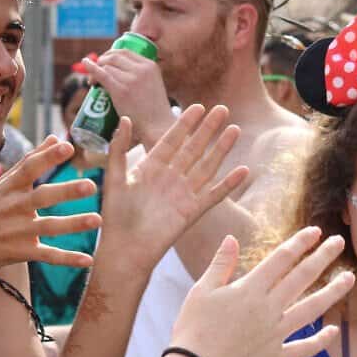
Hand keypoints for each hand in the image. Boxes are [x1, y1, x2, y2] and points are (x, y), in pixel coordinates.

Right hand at [0, 136, 102, 280]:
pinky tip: (88, 260)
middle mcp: (13, 207)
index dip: (48, 158)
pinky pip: (47, 255)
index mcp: (10, 187)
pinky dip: (67, 258)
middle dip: (66, 191)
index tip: (68, 147)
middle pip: (42, 197)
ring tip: (97, 219)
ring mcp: (17, 231)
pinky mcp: (21, 252)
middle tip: (91, 185)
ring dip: (73, 224)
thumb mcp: (5, 185)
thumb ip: (31, 161)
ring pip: (48, 226)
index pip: (29, 168)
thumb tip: (55, 137)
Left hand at [83, 49, 173, 147]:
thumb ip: (142, 78)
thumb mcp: (153, 86)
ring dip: (96, 70)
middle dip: (102, 61)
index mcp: (150, 66)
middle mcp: (141, 69)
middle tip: (97, 72)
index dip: (111, 54)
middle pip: (114, 56)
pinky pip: (102, 74)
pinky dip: (91, 68)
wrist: (157, 127)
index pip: (126, 52)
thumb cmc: (155, 112)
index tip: (105, 63)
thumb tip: (123, 74)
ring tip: (93, 82)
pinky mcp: (120, 90)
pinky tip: (85, 63)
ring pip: (107, 66)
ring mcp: (131, 79)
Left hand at [99, 105, 248, 267]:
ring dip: (221, 149)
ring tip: (235, 130)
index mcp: (151, 168)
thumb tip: (126, 118)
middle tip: (223, 109)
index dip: (185, 124)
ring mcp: (183, 194)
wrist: (125, 250)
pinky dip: (228, 184)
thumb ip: (119, 149)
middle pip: (194, 148)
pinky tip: (243, 171)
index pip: (172, 140)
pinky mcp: (192, 212)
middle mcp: (170, 178)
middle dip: (208, 129)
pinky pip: (214, 195)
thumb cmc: (115, 218)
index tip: (198, 107)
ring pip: (207, 166)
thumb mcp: (114, 179)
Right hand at [168, 227, 353, 356]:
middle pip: (302, 278)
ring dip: (332, 292)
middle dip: (322, 257)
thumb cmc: (192, 328)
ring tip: (350, 278)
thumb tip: (232, 238)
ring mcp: (276, 333)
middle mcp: (269, 308)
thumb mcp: (201, 290)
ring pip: (311, 309)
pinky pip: (303, 348)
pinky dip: (320, 341)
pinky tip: (335, 331)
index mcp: (250, 289)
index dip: (300, 243)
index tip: (316, 231)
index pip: (281, 259)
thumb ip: (221, 264)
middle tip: (340, 242)